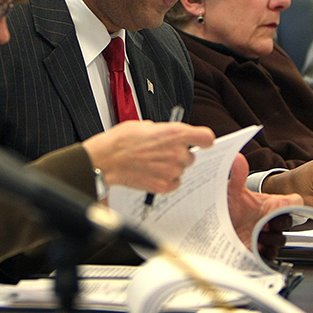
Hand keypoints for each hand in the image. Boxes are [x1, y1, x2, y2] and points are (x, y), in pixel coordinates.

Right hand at [83, 120, 214, 192]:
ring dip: (170, 167)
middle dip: (179, 154)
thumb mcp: (146, 125)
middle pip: (191, 156)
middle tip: (161, 153)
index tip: (199, 142)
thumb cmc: (122, 141)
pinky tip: (152, 174)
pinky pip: (174, 183)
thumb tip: (169, 136)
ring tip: (151, 163)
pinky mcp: (164, 186)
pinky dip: (166, 180)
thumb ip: (165, 131)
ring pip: (180, 170)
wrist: (106, 160)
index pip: (206, 138)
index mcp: (175, 133)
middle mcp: (177, 153)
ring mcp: (172, 171)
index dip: (203, 140)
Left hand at [226, 154, 301, 254]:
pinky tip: (252, 247)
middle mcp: (272, 220)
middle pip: (287, 223)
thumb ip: (238, 176)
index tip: (279, 205)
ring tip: (253, 234)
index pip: (294, 203)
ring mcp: (267, 237)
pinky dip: (263, 253)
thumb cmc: (229, 208)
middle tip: (262, 221)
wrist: (215, 228)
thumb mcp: (232, 191)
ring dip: (267, 239)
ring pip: (279, 240)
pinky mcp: (261, 252)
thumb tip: (237, 157)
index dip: (290, 205)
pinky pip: (270, 256)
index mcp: (271, 204)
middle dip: (276, 223)